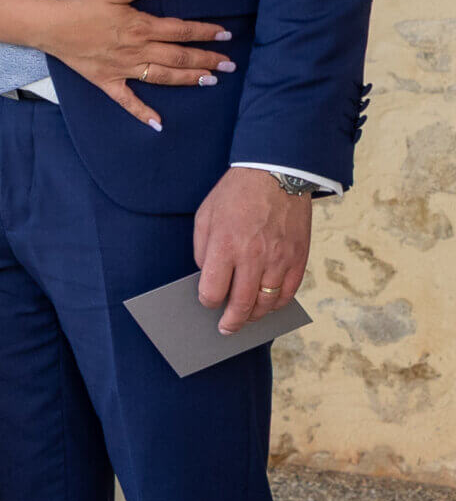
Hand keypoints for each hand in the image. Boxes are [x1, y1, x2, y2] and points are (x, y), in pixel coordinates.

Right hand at [43, 0, 233, 129]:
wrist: (49, 24)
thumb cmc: (80, 3)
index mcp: (140, 27)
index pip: (181, 31)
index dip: (205, 32)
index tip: (226, 34)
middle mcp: (136, 51)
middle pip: (178, 57)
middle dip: (206, 60)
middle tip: (230, 64)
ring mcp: (123, 69)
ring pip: (162, 77)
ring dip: (187, 80)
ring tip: (209, 81)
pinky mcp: (107, 81)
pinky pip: (127, 101)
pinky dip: (143, 113)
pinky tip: (158, 124)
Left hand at [194, 167, 311, 334]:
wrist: (277, 172)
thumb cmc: (237, 192)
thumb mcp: (206, 213)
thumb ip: (202, 247)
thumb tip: (207, 275)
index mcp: (225, 245)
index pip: (212, 291)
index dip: (207, 301)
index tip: (208, 302)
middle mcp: (252, 257)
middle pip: (240, 305)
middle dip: (231, 322)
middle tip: (226, 329)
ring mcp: (278, 260)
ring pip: (266, 304)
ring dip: (254, 316)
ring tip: (247, 318)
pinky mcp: (298, 258)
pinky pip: (288, 293)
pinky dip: (277, 304)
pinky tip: (268, 304)